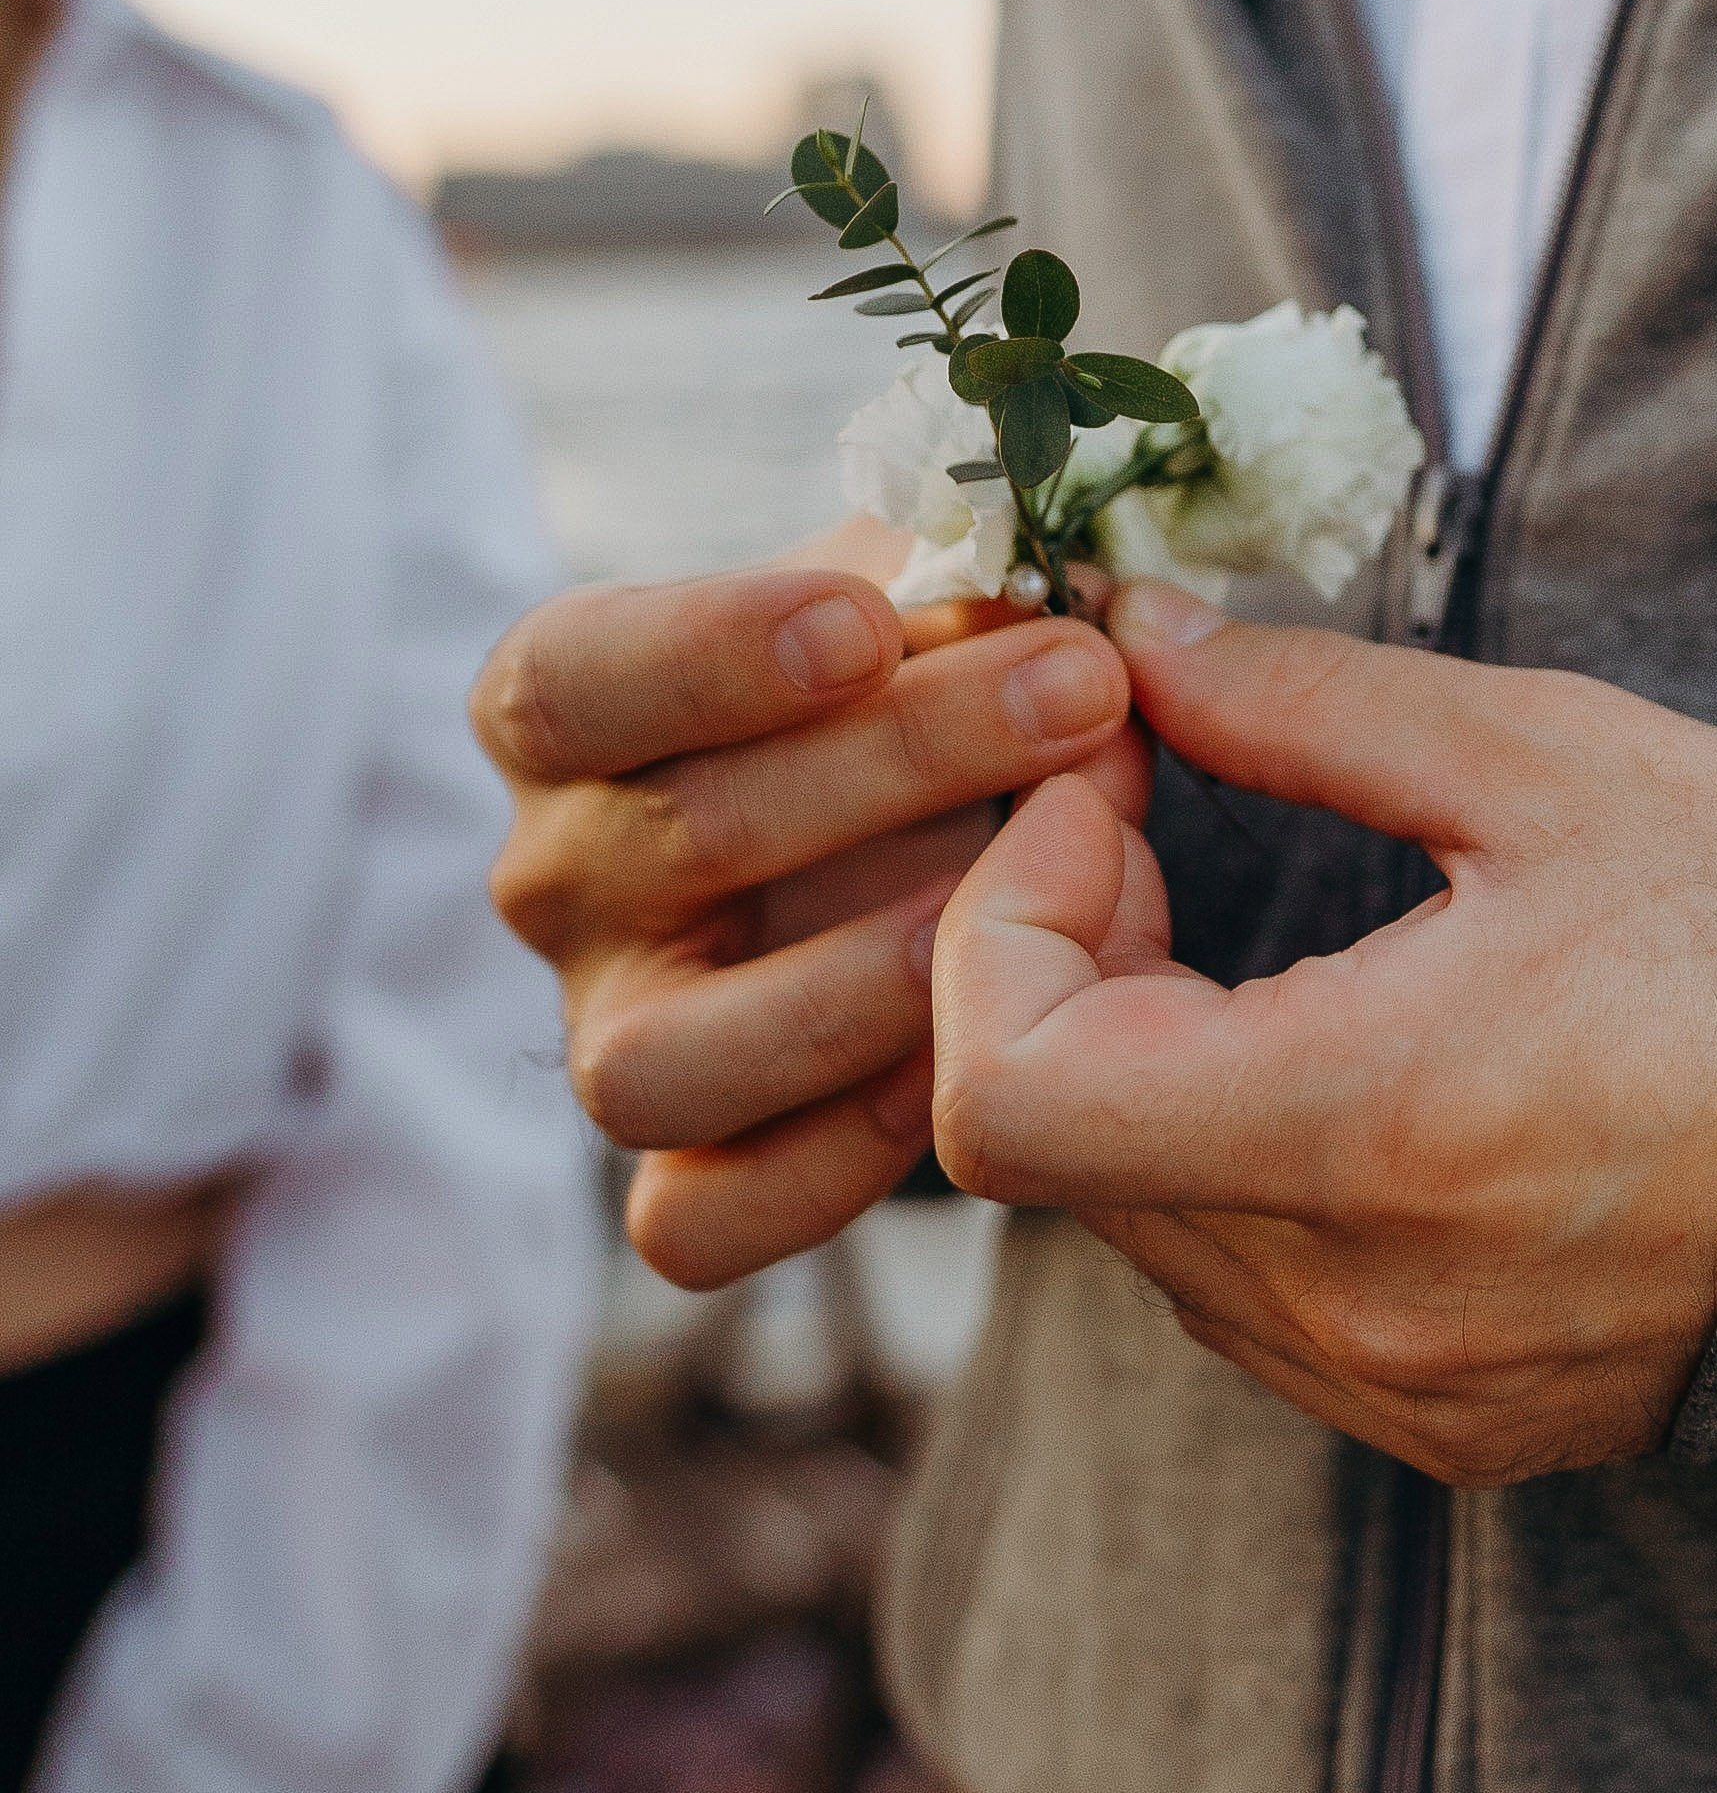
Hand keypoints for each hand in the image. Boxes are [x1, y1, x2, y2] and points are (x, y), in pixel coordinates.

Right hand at [471, 532, 1149, 1287]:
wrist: (926, 837)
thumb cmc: (905, 686)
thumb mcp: (925, 592)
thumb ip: (963, 571)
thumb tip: (1056, 582)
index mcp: (568, 713)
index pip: (567, 679)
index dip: (708, 651)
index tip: (867, 622)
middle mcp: (559, 881)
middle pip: (672, 842)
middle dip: (895, 764)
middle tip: (1081, 692)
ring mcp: (613, 1038)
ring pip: (653, 1063)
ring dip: (839, 994)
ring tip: (1003, 923)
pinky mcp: (681, 1178)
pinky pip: (695, 1221)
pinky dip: (814, 1168)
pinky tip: (940, 1077)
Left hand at [928, 585, 1716, 1485]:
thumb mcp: (1548, 768)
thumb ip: (1303, 704)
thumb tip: (1123, 638)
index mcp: (1376, 1128)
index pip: (1007, 1096)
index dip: (1001, 923)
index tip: (1104, 794)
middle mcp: (1358, 1298)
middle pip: (1051, 1149)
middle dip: (1057, 961)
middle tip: (1152, 821)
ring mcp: (1393, 1383)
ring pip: (1130, 1228)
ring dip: (1131, 1068)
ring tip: (1236, 941)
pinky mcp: (1436, 1425)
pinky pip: (1237, 1297)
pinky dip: (1220, 1171)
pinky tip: (1320, 1064)